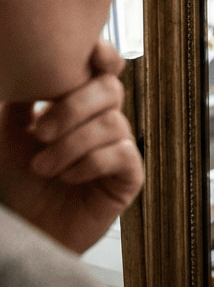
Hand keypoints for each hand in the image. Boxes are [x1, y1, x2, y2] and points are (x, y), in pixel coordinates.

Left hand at [0, 41, 143, 253]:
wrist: (25, 230)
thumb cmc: (16, 182)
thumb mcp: (8, 132)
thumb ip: (22, 97)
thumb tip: (31, 63)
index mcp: (81, 104)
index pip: (106, 68)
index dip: (104, 56)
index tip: (87, 55)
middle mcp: (105, 121)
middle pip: (111, 89)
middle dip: (73, 107)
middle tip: (39, 133)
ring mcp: (121, 148)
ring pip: (112, 123)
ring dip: (71, 145)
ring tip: (42, 168)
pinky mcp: (129, 176)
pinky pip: (121, 155)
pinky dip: (88, 163)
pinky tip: (67, 178)